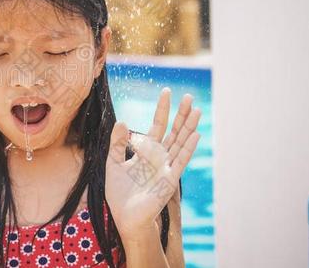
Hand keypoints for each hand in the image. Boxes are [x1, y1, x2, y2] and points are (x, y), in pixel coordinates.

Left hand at [105, 88, 200, 243]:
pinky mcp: (170, 180)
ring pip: (180, 142)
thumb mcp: (112, 162)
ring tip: (196, 110)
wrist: (125, 216)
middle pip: (173, 131)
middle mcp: (159, 156)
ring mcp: (167, 167)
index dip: (162, 109)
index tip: (167, 91)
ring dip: (188, 127)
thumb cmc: (119, 192)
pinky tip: (196, 134)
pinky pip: (180, 161)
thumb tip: (122, 121)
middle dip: (180, 114)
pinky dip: (188, 148)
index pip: (157, 125)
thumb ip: (117, 143)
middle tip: (188, 96)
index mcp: (146, 150)